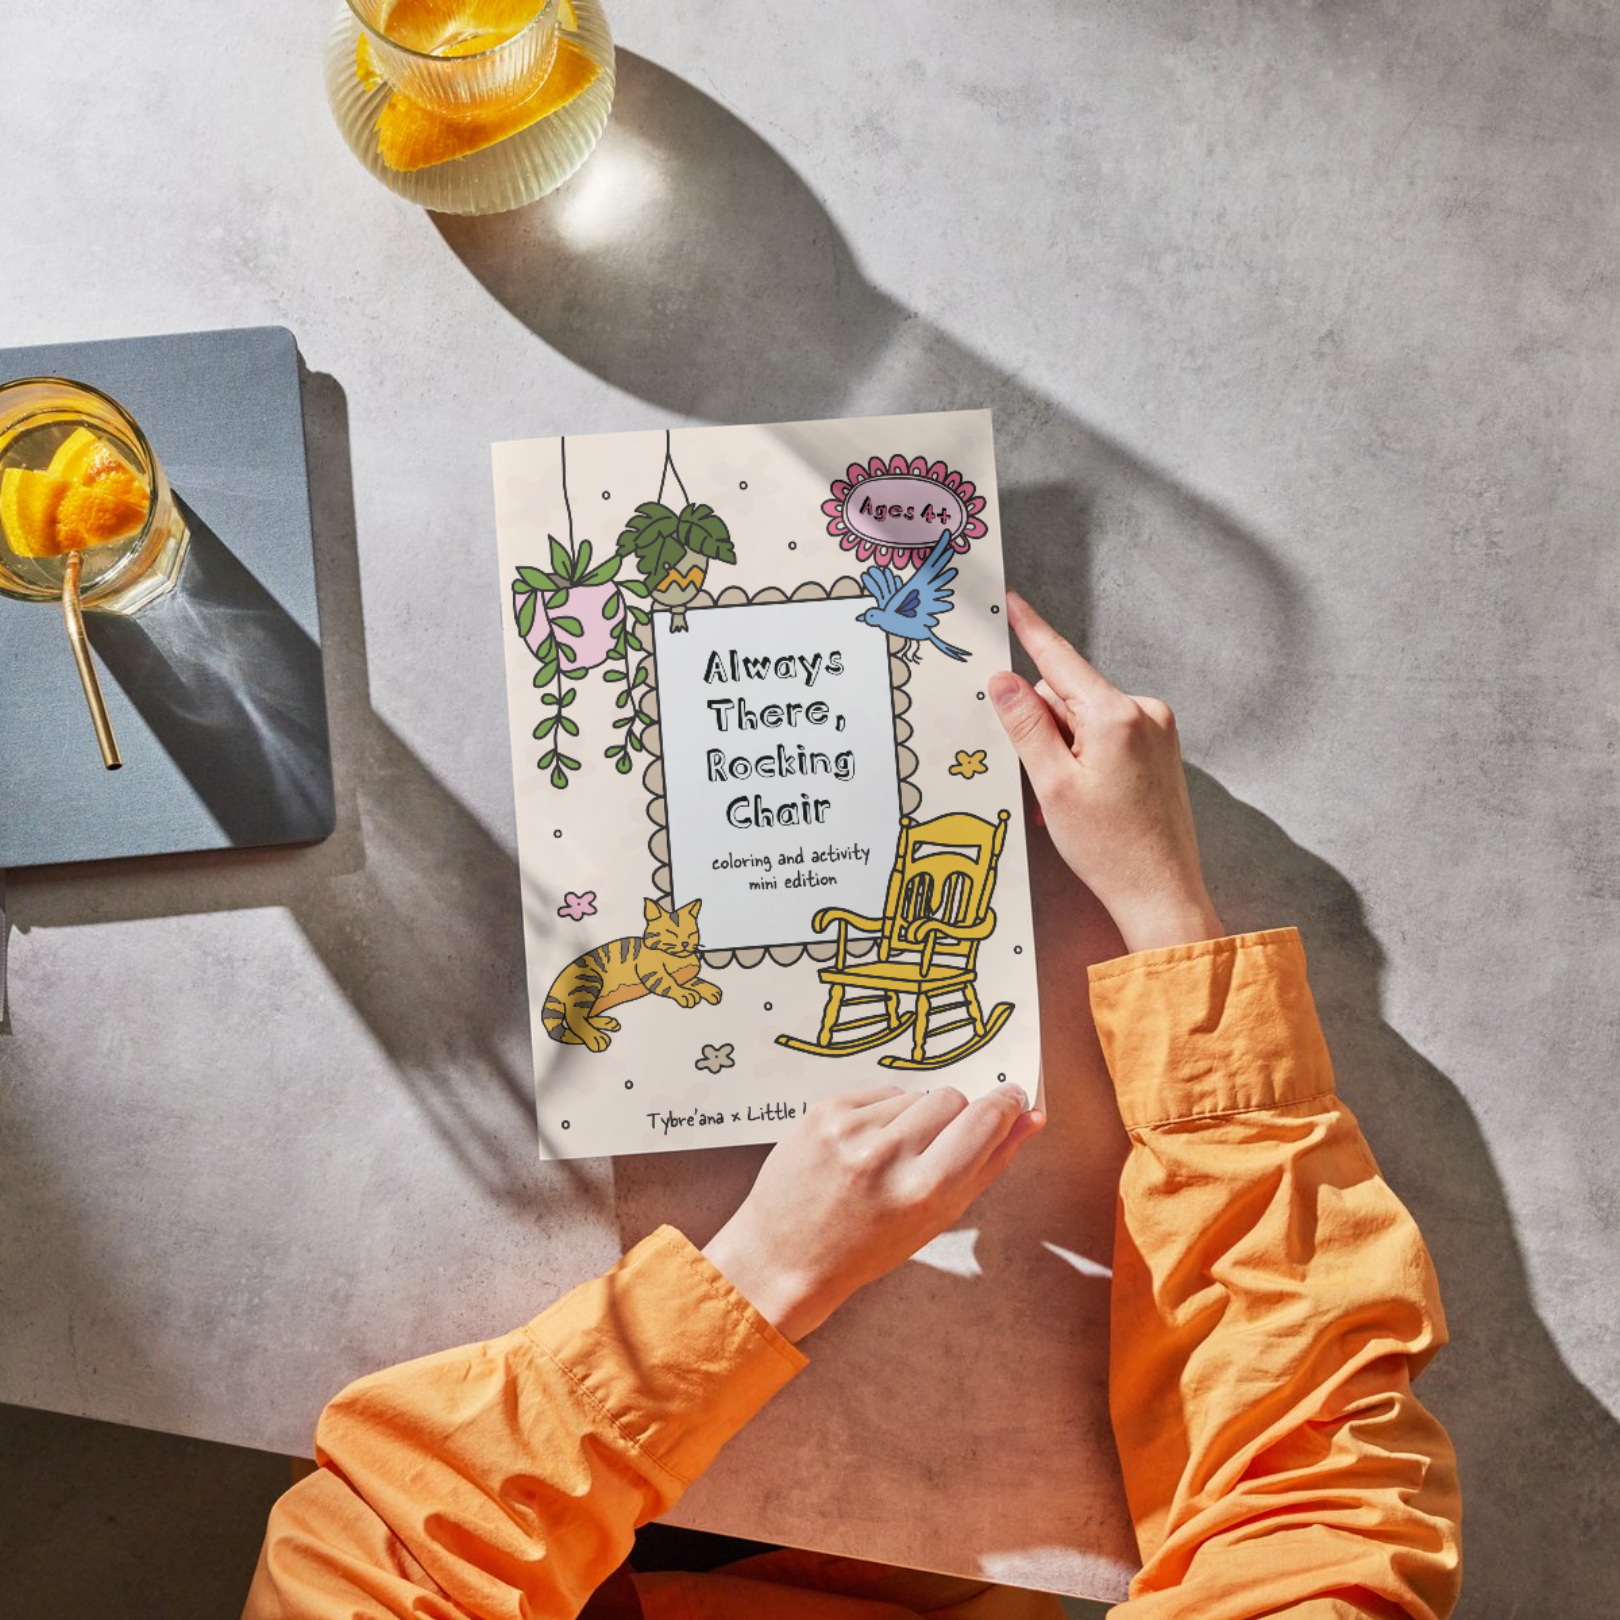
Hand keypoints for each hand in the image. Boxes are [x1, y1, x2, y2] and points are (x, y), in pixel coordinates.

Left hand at [703, 1083, 1043, 1340]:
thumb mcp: (938, 1220)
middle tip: (931, 1152)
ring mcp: (850, 1129)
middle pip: (951, 1099)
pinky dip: (881, 1114)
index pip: (983, 1120)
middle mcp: (887, 1155)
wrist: (783, 1258)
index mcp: (924, 1191)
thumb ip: (989, 1164)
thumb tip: (1032, 1118)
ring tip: (887, 1159)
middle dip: (952, 1118)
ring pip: (914, 1094)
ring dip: (912, 1118)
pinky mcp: (823, 1111)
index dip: (1004, 1104)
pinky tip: (863, 1147)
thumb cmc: (867, 1248)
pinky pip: (879, 1092)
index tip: (1010, 1097)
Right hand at [989, 590, 1222, 955]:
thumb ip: (1026, 725)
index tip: (1011, 601)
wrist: (1162, 894)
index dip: (1030, 629)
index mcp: (1116, 715)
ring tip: (1065, 801)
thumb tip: (1004, 681)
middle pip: (1067, 695)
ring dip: (1062, 752)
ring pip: (1084, 719)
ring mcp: (1156, 732)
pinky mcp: (1160, 751)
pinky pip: (1106, 737)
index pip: (1060, 659)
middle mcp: (1144, 713)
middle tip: (1043, 781)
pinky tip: (1082, 799)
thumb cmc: (1112, 850)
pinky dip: (1084, 761)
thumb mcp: (1053, 784)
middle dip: (1044, 729)